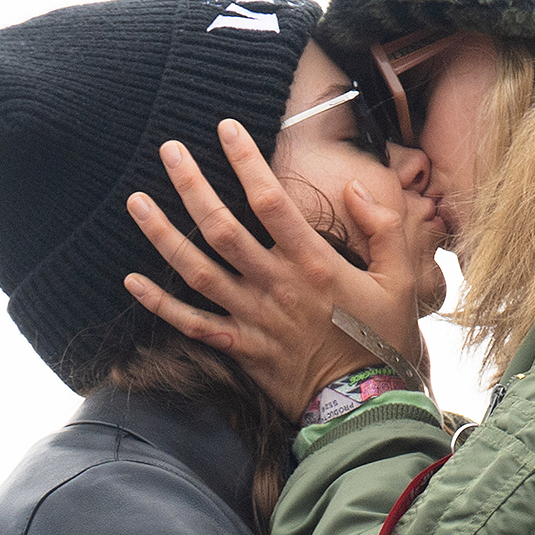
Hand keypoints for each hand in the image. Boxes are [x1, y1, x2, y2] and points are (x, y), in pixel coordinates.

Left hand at [123, 121, 425, 421]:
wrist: (367, 406)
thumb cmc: (385, 340)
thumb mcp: (402, 280)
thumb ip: (384, 228)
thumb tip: (355, 187)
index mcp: (314, 264)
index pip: (271, 202)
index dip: (246, 161)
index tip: (226, 128)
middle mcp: (277, 285)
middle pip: (221, 228)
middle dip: (191, 185)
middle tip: (168, 150)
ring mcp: (254, 318)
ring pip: (197, 271)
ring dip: (163, 235)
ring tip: (136, 202)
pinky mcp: (241, 348)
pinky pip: (192, 324)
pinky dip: (161, 305)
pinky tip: (132, 280)